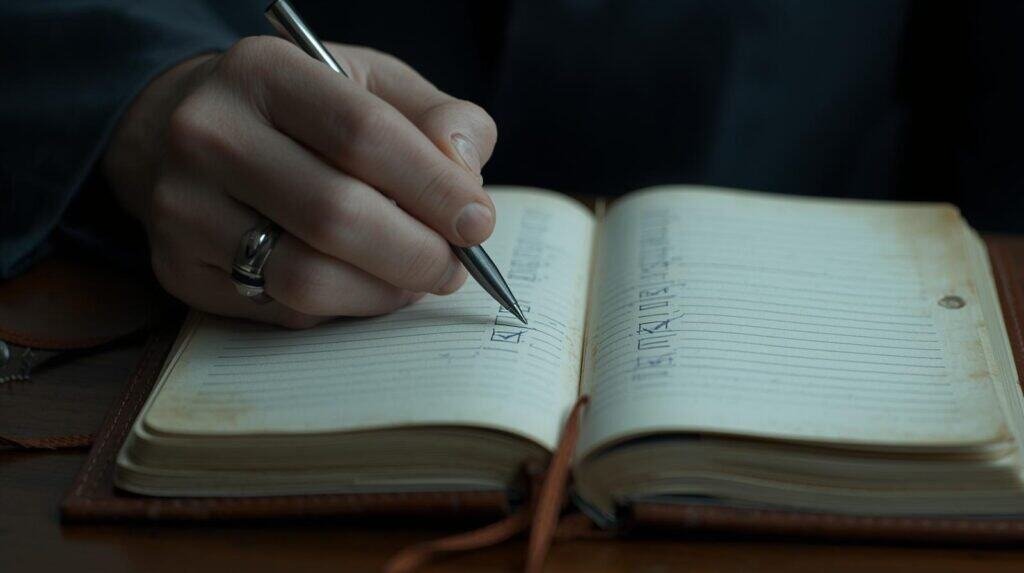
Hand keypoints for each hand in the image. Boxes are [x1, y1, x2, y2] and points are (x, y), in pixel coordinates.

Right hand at [102, 37, 496, 327]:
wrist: (184, 134)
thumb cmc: (301, 113)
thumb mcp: (370, 86)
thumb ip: (435, 117)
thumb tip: (467, 177)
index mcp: (263, 72)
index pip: (365, 135)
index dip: (435, 187)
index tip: (478, 222)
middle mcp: (208, 134)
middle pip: (337, 215)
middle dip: (417, 253)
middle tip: (454, 266)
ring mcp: (182, 207)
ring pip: (307, 278)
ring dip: (383, 292)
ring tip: (414, 279)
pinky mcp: (179, 269)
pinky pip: (283, 310)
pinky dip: (342, 307)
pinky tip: (362, 284)